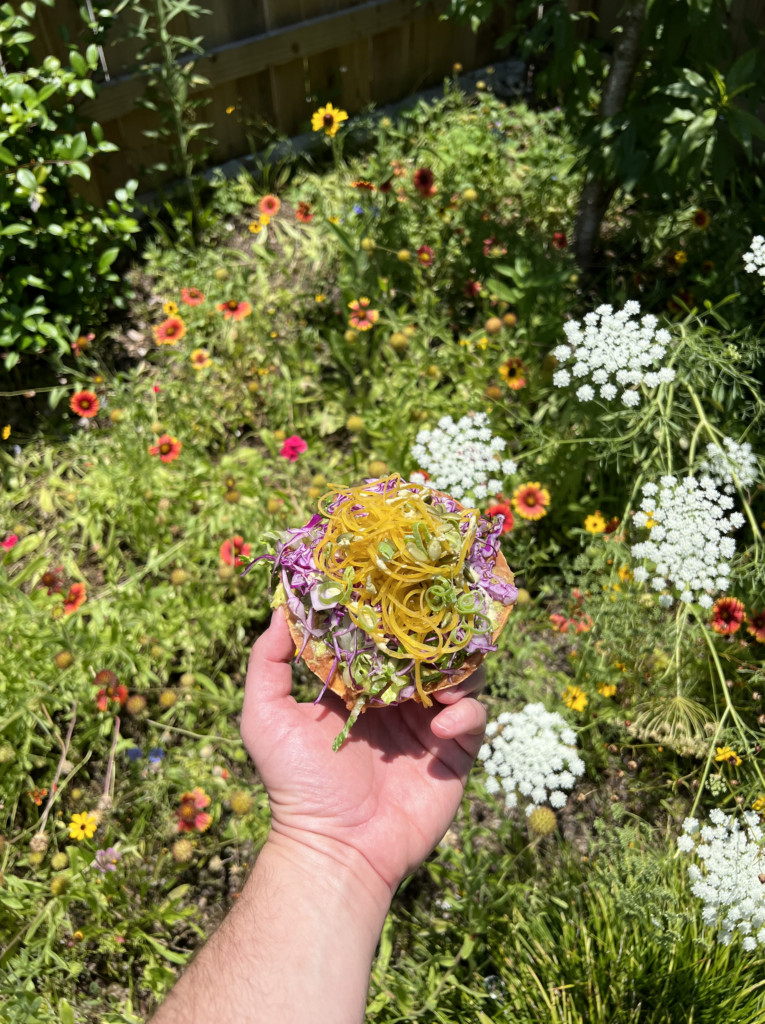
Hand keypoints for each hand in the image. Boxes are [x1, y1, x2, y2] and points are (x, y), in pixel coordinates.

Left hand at [241, 608, 486, 894]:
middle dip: (436, 637)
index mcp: (358, 688)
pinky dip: (467, 711)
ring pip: (460, 678)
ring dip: (459, 670)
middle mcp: (396, 701)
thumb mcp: (266, 717)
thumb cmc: (296, 783)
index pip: (381, 639)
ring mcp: (427, 726)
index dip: (391, 616)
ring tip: (445, 677)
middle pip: (427, 654)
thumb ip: (267, 664)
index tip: (399, 589)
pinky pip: (474, 719)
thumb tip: (278, 609)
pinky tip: (445, 720)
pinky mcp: (453, 754)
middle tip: (441, 621)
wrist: (335, 847)